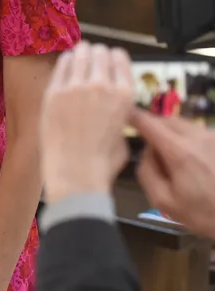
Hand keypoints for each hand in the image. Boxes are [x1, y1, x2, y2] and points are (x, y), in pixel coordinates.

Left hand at [40, 42, 135, 202]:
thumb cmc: (103, 160)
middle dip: (95, 53)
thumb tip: (114, 107)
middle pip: (99, 52)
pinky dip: (64, 62)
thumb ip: (120, 112)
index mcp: (125, 94)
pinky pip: (61, 65)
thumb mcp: (123, 132)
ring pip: (79, 53)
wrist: (76, 170)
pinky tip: (64, 65)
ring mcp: (76, 86)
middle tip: (90, 58)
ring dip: (79, 53)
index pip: (120, 57)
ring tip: (77, 57)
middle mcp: (103, 84)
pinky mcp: (54, 90)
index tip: (107, 60)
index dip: (112, 57)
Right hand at [132, 109, 214, 238]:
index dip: (133, 116)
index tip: (123, 115)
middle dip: (155, 128)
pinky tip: (194, 162)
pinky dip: (189, 140)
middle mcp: (199, 138)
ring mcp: (214, 138)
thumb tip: (146, 151)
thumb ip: (146, 171)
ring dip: (173, 134)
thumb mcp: (163, 201)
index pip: (149, 123)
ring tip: (175, 159)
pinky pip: (200, 133)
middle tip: (151, 148)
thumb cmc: (202, 213)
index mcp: (180, 151)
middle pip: (167, 120)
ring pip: (185, 125)